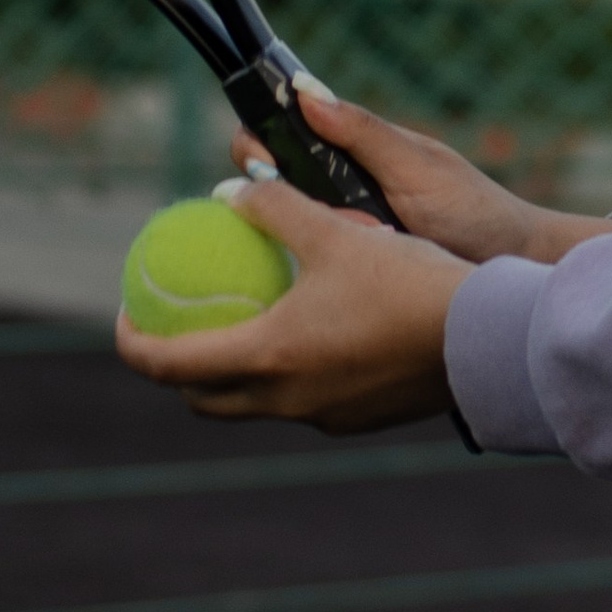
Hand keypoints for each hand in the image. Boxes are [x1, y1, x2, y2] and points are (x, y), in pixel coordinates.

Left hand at [117, 162, 490, 431]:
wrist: (485, 338)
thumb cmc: (406, 280)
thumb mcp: (336, 231)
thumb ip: (275, 208)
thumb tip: (230, 193)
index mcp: (265, 357)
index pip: (166, 363)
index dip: (131, 341)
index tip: (127, 310)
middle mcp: (284, 399)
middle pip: (202, 398)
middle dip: (177, 368)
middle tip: (179, 323)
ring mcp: (322, 416)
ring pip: (254, 403)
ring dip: (234, 373)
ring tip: (248, 324)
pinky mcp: (357, 419)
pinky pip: (302, 401)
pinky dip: (287, 374)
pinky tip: (317, 334)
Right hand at [234, 83, 611, 268]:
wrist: (513, 269)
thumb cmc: (472, 210)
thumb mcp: (415, 167)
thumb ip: (362, 132)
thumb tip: (302, 89)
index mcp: (353, 154)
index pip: (281, 136)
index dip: (257, 143)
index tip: (257, 160)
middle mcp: (341, 191)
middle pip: (277, 186)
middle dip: (276, 196)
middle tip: (309, 209)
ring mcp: (347, 234)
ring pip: (292, 229)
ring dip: (305, 234)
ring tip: (347, 239)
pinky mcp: (354, 272)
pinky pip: (317, 266)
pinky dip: (320, 266)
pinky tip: (324, 278)